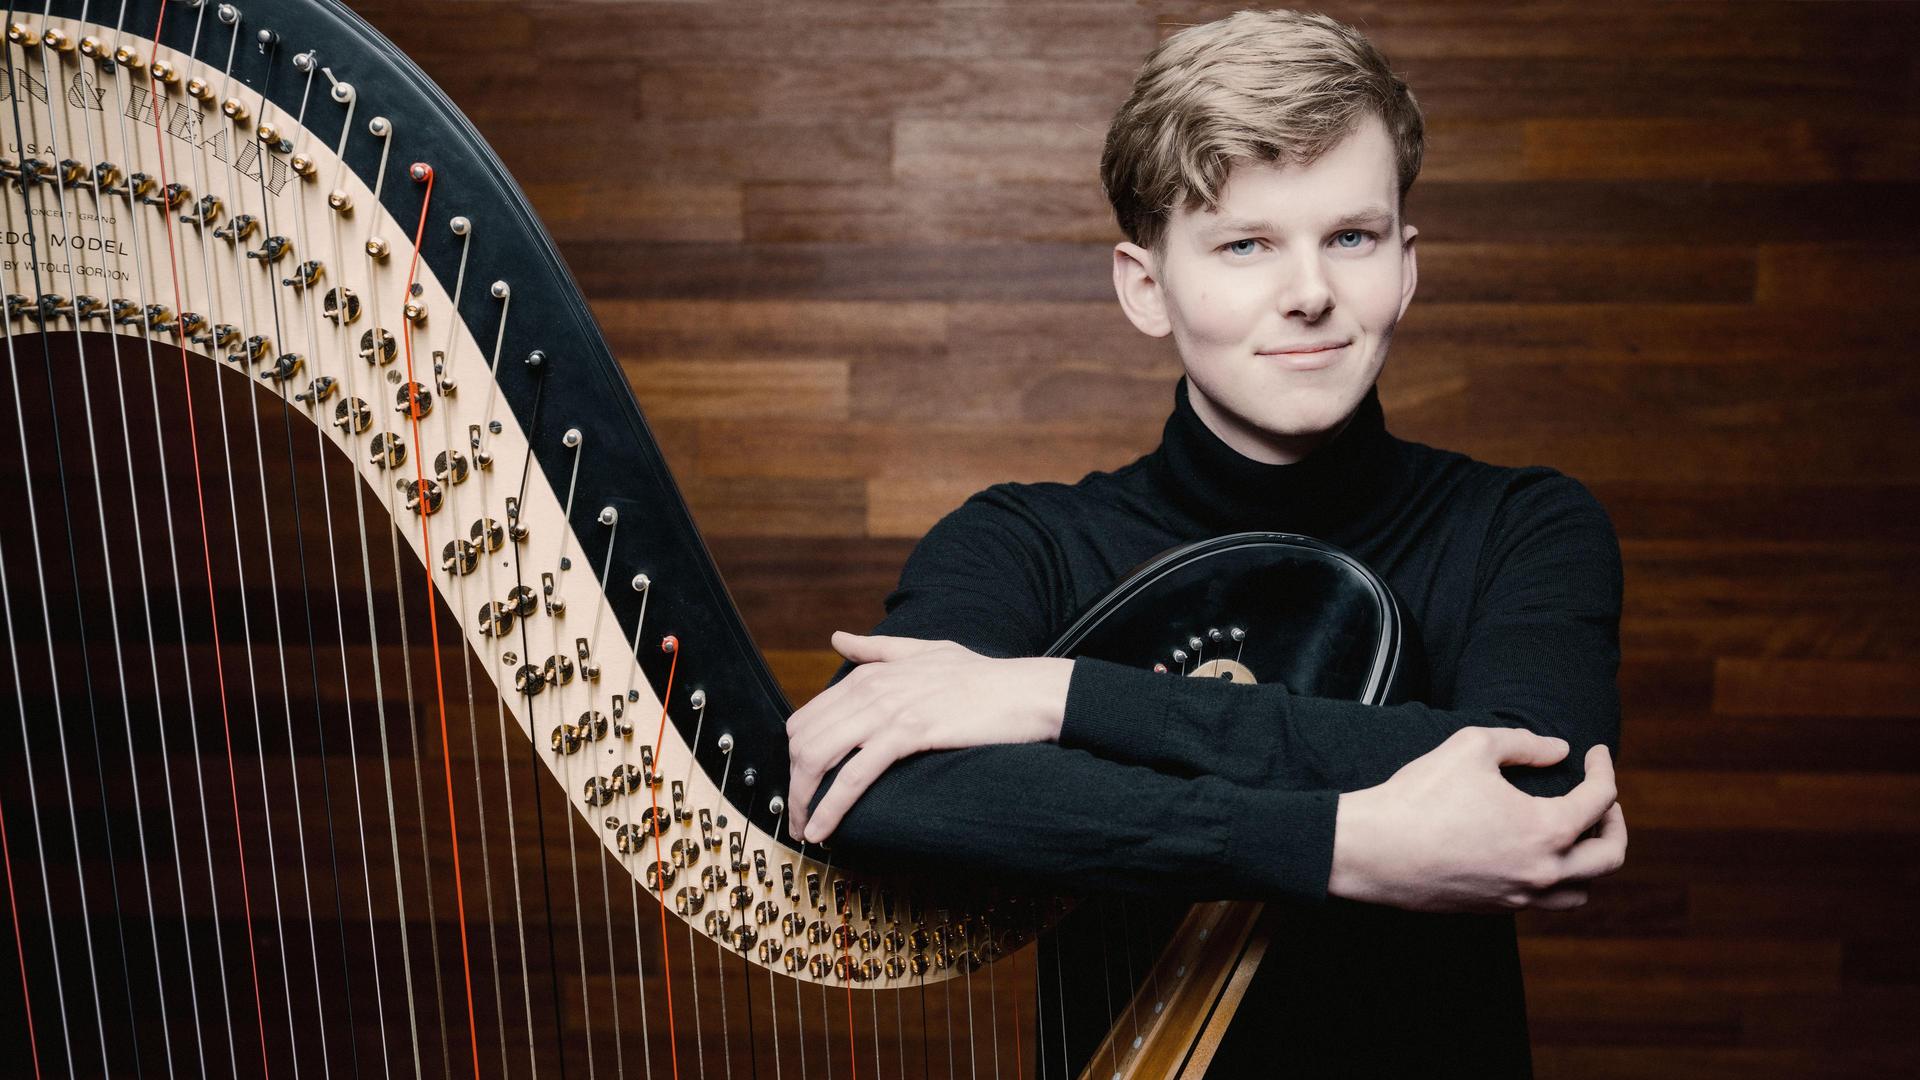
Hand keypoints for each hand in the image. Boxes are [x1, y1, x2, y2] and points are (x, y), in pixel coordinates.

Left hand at [784, 632, 1070, 843]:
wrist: (1023, 691)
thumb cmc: (981, 676)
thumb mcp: (924, 650)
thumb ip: (877, 649)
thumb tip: (838, 638)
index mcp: (870, 673)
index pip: (807, 717)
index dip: (795, 756)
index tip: (799, 783)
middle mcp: (871, 688)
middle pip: (805, 740)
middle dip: (793, 782)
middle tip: (795, 815)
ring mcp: (888, 710)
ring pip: (820, 757)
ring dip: (803, 800)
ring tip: (802, 828)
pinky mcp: (908, 733)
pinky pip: (854, 775)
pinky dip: (832, 806)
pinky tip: (823, 828)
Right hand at [1327, 728, 1626, 912]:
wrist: (1372, 849)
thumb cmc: (1419, 795)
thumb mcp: (1472, 747)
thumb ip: (1524, 743)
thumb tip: (1558, 751)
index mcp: (1545, 830)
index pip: (1600, 800)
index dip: (1603, 769)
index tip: (1593, 753)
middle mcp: (1542, 871)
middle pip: (1610, 856)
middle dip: (1615, 821)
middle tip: (1602, 799)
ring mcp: (1519, 896)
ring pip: (1582, 890)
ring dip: (1590, 860)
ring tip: (1576, 835)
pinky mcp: (1493, 908)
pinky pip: (1544, 900)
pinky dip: (1555, 877)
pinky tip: (1533, 852)